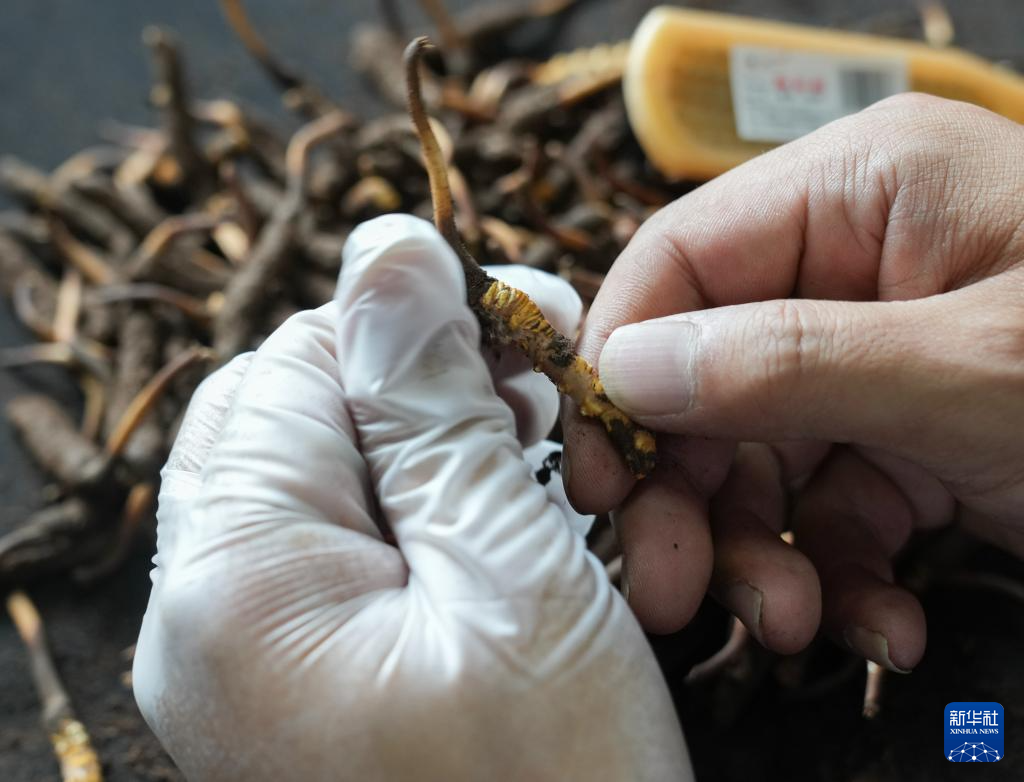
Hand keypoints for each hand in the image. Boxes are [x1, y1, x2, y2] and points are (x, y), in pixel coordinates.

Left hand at [133, 215, 690, 780]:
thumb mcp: (512, 577)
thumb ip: (431, 407)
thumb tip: (387, 249)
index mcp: (238, 581)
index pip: (297, 363)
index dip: (416, 326)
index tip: (530, 328)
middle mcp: (214, 614)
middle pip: (300, 412)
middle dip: (428, 386)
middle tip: (545, 404)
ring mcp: (252, 653)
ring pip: (329, 472)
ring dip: (441, 449)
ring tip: (548, 473)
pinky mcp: (304, 677)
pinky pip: (350, 544)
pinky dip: (432, 515)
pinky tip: (514, 531)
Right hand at [562, 94, 1023, 671]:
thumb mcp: (972, 371)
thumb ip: (785, 362)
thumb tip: (627, 369)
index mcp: (860, 193)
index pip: (680, 262)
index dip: (622, 364)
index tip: (600, 472)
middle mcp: (855, 266)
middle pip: (709, 374)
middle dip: (691, 491)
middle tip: (667, 585)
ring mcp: (879, 356)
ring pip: (761, 456)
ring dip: (763, 553)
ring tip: (791, 623)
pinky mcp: (909, 434)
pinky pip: (830, 503)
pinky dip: (838, 572)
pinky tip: (874, 619)